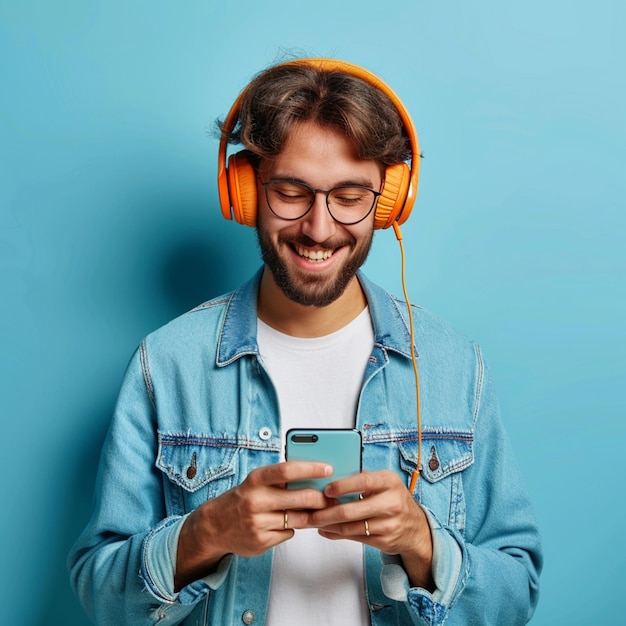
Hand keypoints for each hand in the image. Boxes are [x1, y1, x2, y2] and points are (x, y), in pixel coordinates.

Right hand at [175, 461, 330, 589]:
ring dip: (313, 516)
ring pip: (299, 519)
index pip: (288, 470)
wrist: (214, 526)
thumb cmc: (242, 498)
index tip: (329, 469)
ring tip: (321, 511)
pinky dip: (293, 528)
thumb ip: (280, 479)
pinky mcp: (260, 542)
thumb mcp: (256, 482)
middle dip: (321, 498)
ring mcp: (258, 523)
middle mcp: (255, 500)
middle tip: (333, 497)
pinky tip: (290, 523)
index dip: (311, 468)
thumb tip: (314, 477)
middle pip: (300, 497)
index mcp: (255, 480)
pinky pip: (289, 533)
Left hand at [308, 469, 433, 589]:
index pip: (364, 481)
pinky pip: (355, 538)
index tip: (326, 489)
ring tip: (314, 521)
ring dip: (329, 525)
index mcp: (390, 482)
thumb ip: (362, 479)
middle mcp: (392, 503)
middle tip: (311, 511)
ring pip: (351, 527)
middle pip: (352, 510)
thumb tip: (331, 478)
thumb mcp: (384, 482)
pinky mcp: (384, 541)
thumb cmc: (392, 498)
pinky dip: (337, 534)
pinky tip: (326, 530)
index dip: (343, 486)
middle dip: (327, 512)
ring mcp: (389, 524)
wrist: (415, 527)